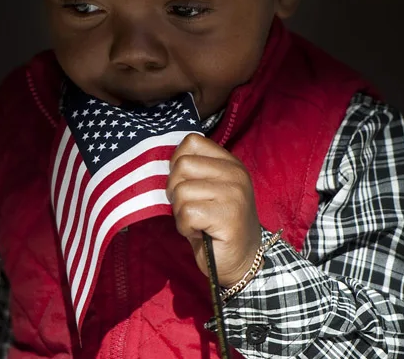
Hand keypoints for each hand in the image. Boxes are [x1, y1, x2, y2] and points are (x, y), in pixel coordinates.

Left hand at [166, 133, 262, 287]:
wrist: (243, 261)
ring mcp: (234, 193)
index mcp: (230, 163)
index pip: (192, 142)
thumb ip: (193, 172)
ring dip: (180, 212)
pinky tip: (199, 232)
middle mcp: (235, 174)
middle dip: (175, 190)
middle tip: (190, 208)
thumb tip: (160, 162)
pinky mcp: (227, 215)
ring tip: (197, 222)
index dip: (178, 162)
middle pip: (182, 165)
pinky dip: (185, 227)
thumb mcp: (208, 190)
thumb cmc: (217, 226)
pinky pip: (186, 213)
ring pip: (181, 191)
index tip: (185, 183)